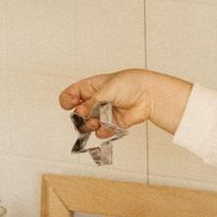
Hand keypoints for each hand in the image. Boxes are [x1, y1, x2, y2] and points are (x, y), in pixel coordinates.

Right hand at [59, 68, 192, 137]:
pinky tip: (109, 125)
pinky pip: (101, 132)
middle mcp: (96, 101)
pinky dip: (103, 131)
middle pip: (77, 113)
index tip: (69, 105)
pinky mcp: (112, 124)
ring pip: (87, 125)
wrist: (149, 95)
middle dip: (80, 116)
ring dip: (90, 125)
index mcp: (91, 87)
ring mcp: (103, 113)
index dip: (67, 101)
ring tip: (97, 121)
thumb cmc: (130, 84)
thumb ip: (90, 103)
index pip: (71, 95)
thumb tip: (79, 113)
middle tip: (86, 114)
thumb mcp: (106, 89)